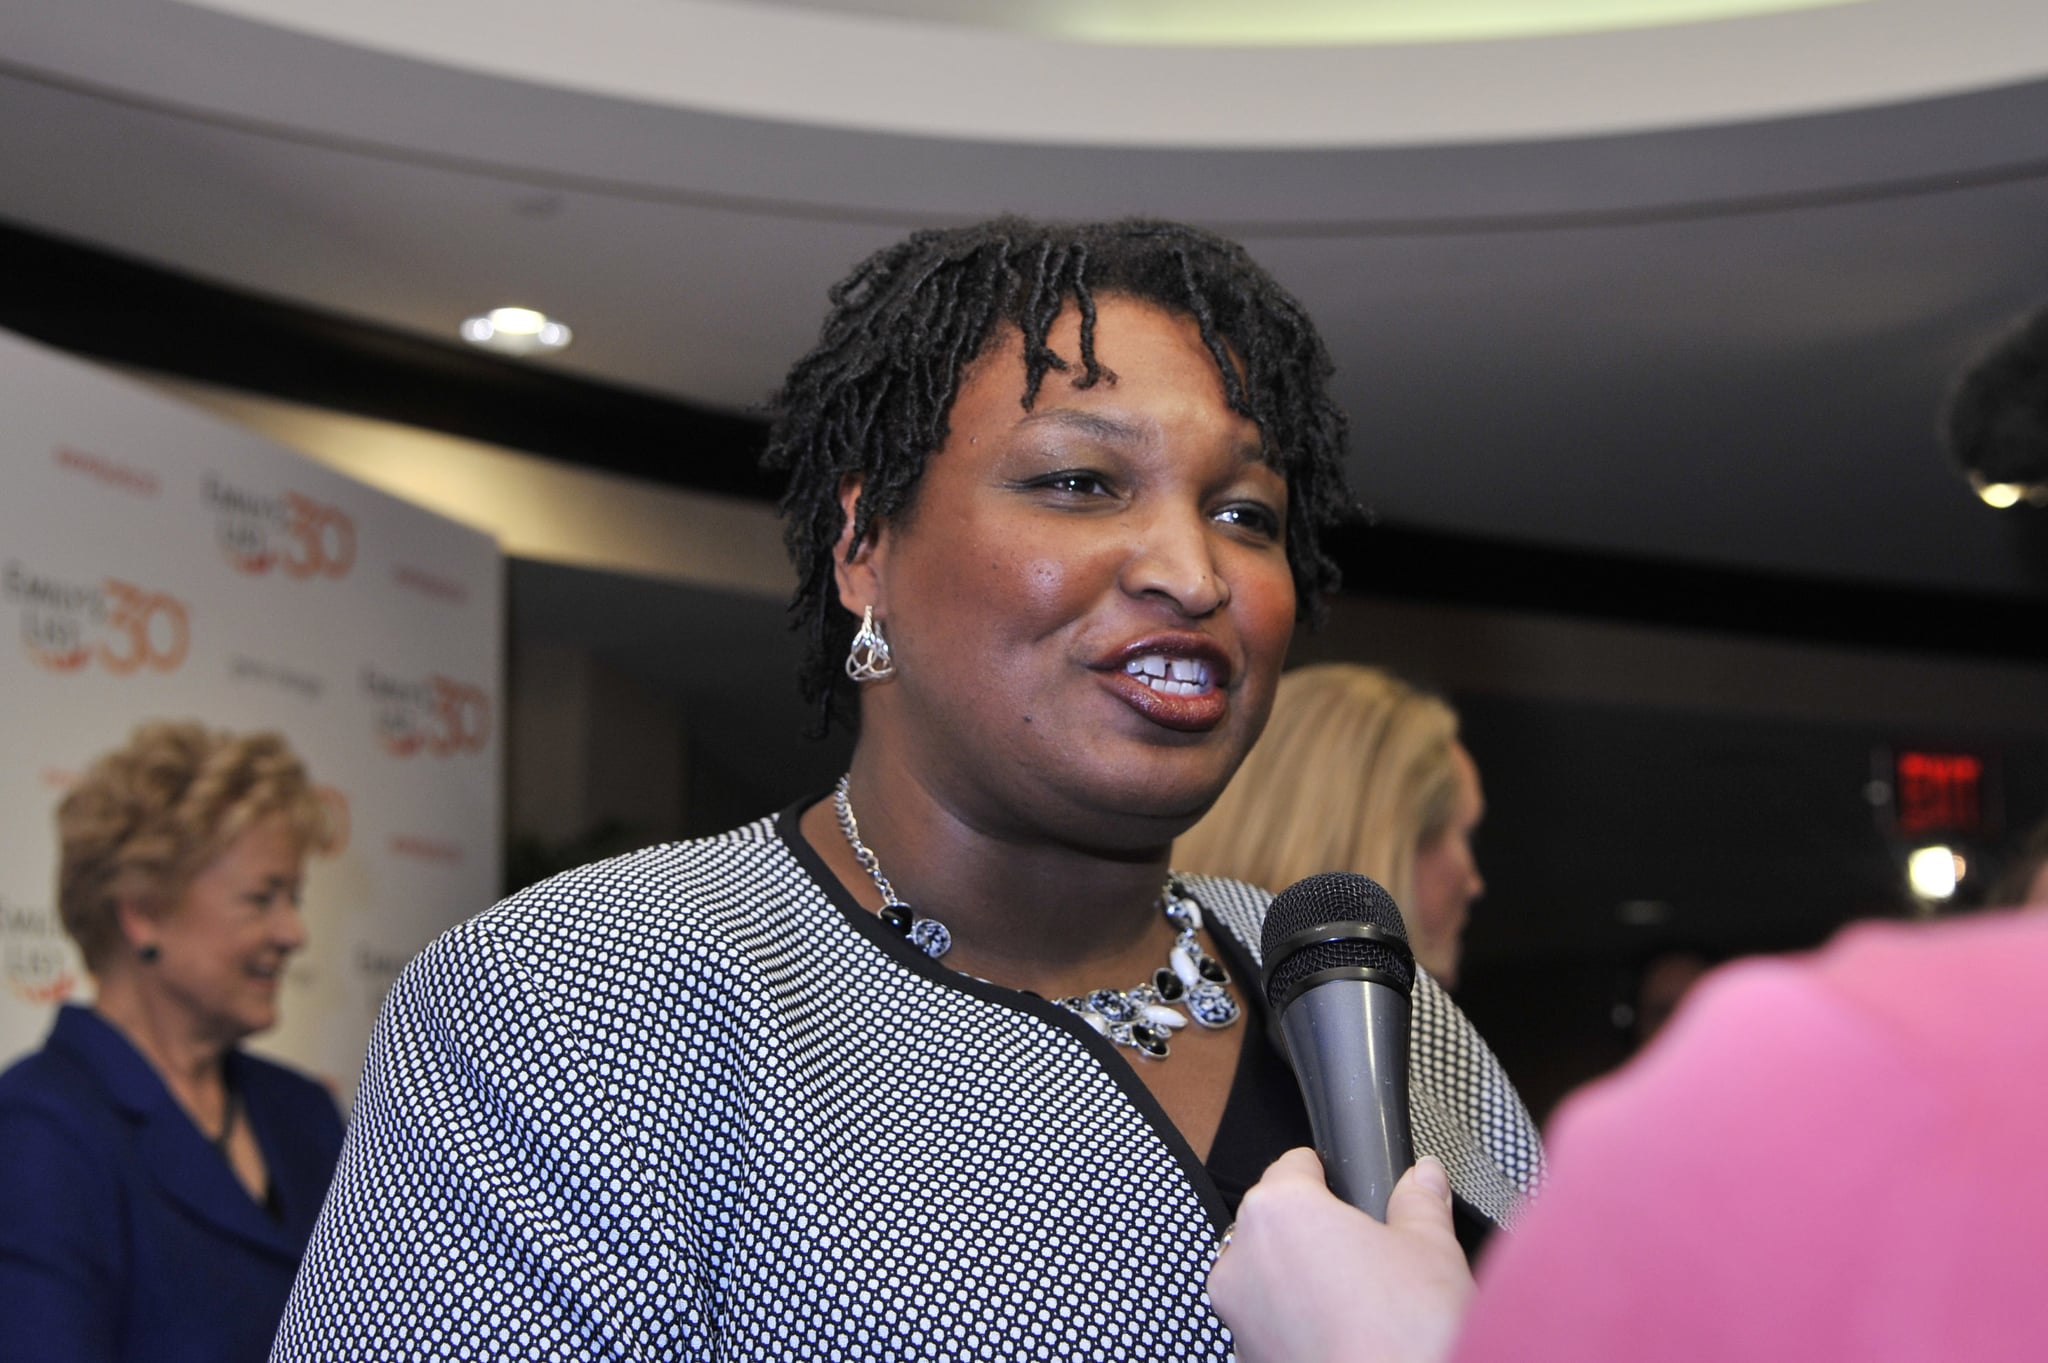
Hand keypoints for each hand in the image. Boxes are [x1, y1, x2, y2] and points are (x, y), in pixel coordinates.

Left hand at [1208, 1149, 1474, 1362]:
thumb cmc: (1406, 1339)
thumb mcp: (1432, 1251)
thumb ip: (1419, 1203)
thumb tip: (1422, 1178)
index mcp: (1279, 1212)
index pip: (1293, 1166)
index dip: (1329, 1175)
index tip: (1351, 1189)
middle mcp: (1243, 1261)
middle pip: (1277, 1224)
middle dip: (1319, 1234)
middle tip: (1372, 1256)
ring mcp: (1238, 1319)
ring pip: (1270, 1280)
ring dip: (1304, 1284)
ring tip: (1365, 1307)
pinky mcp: (1246, 1361)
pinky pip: (1270, 1328)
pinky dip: (1299, 1329)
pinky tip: (1347, 1340)